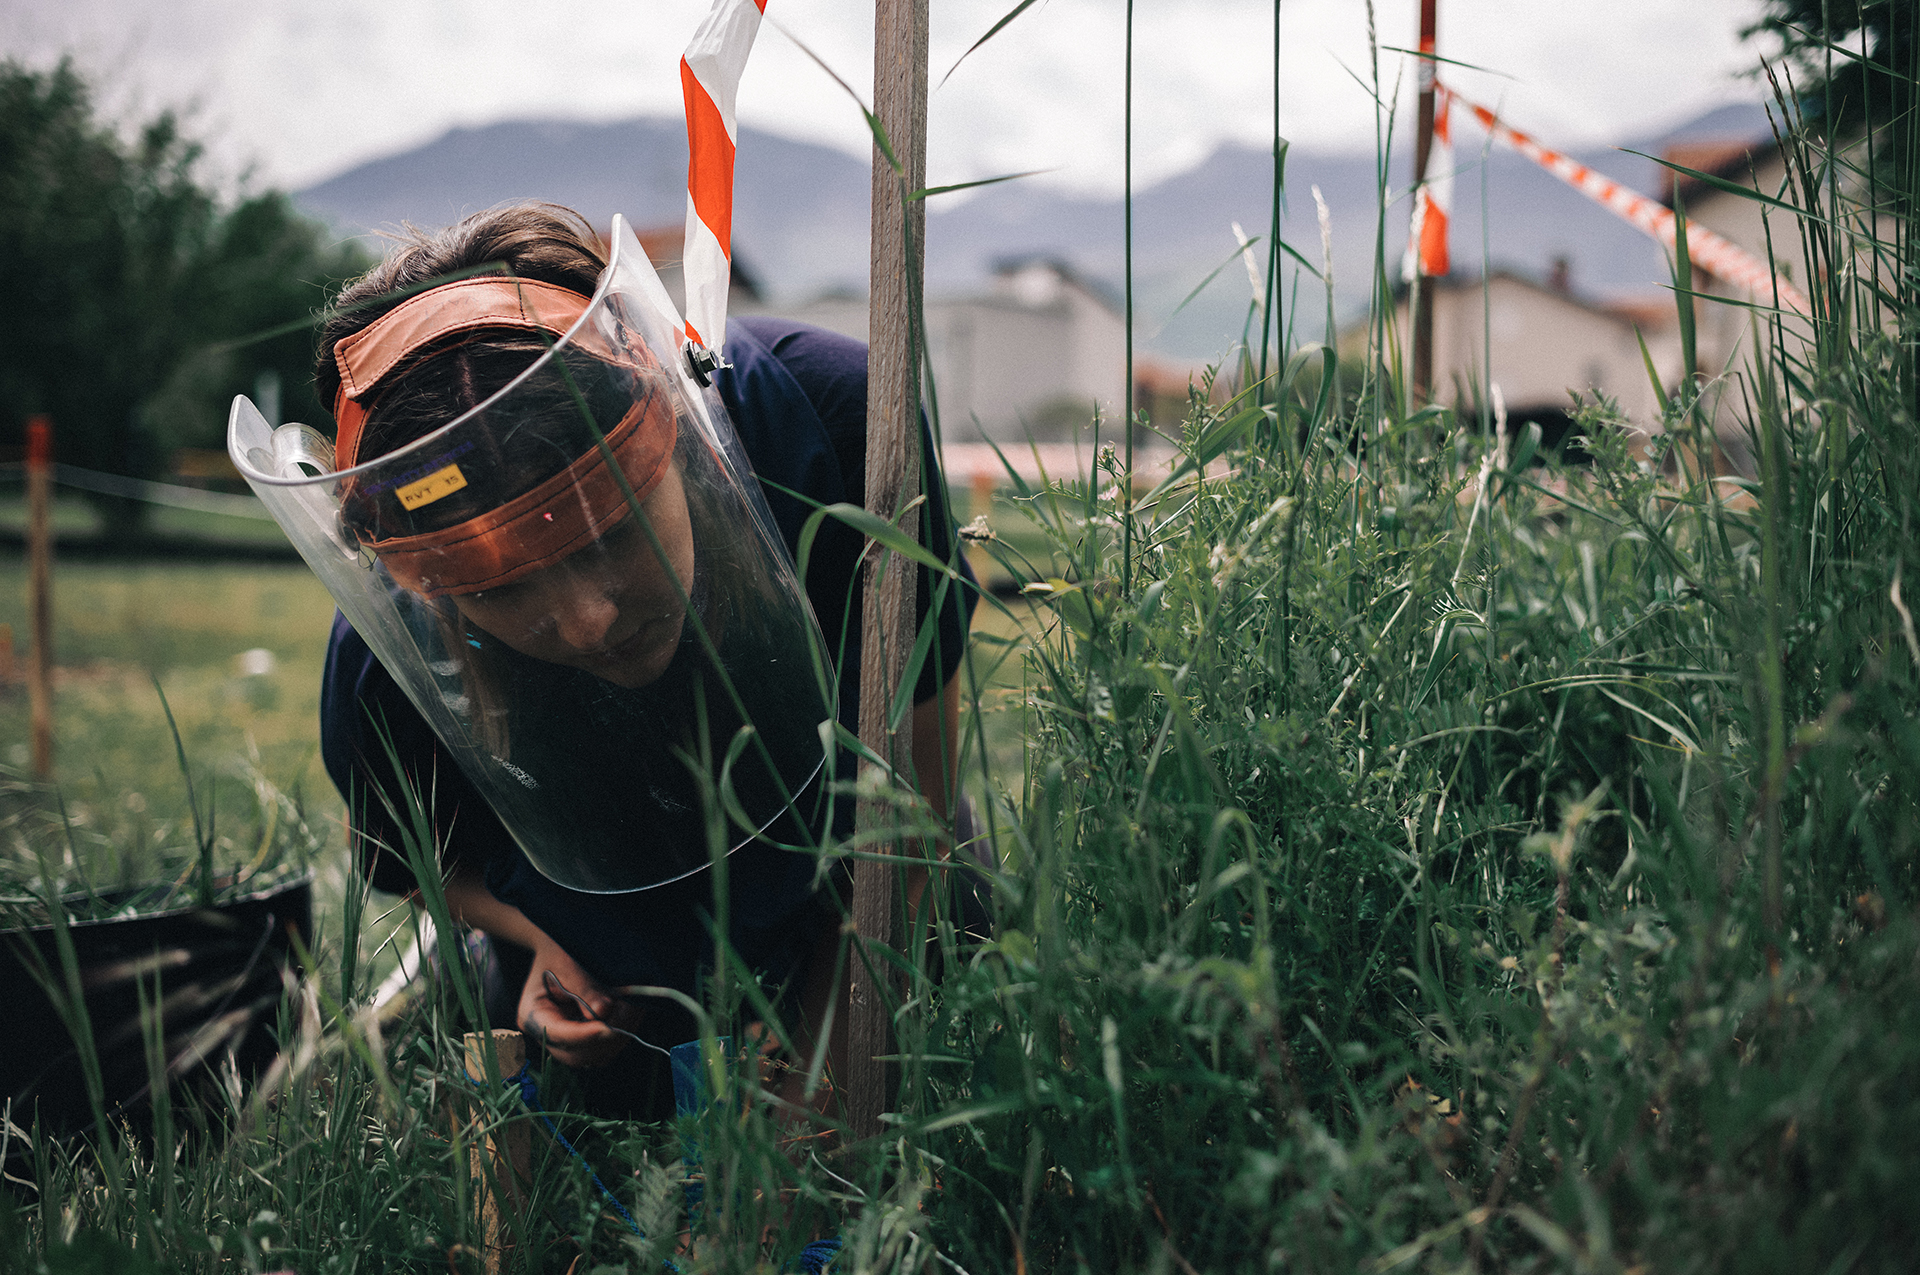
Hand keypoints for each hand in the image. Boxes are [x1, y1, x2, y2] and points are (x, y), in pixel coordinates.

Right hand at [517, 939, 641, 1068]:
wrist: (563, 948)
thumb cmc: (562, 951)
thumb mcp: (568, 963)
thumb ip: (584, 988)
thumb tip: (603, 1011)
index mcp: (533, 1014)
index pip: (556, 1034)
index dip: (583, 1035)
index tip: (607, 1027)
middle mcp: (548, 1034)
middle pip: (576, 1055)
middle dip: (603, 1038)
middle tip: (626, 1012)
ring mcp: (568, 1040)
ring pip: (595, 1056)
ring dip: (617, 1037)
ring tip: (630, 1007)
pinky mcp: (586, 1039)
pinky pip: (606, 1048)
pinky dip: (620, 1034)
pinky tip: (629, 1011)